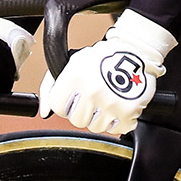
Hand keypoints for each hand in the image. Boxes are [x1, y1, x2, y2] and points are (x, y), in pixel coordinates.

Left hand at [38, 10, 177, 134]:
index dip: (64, 103)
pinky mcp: (127, 111)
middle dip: (82, 111)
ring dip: (99, 117)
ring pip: (95, 127)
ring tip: (106, 100)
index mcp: (75, 76)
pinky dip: (117, 121)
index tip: (73, 98)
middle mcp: (91, 90)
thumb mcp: (73, 62)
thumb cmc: (103, 56)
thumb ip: (50, 85)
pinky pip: (115, 129)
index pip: (58, 107)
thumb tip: (44, 112)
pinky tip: (118, 106)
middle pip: (76, 120)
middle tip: (92, 99)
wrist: (136, 50)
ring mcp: (110, 102)